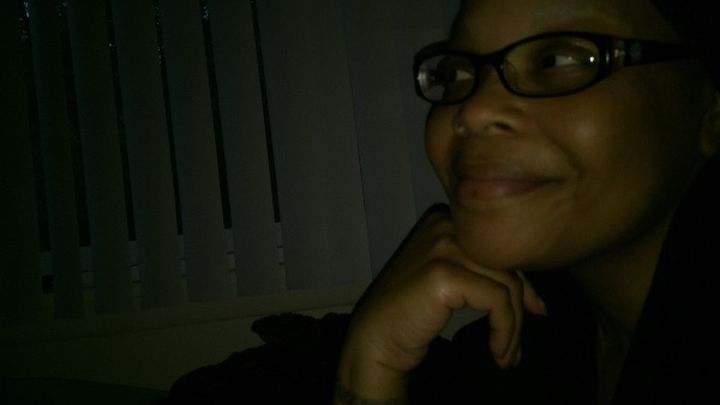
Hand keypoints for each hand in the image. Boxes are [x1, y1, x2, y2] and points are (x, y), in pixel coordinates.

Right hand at [335, 205, 546, 401]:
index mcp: (444, 221)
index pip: (500, 248)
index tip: (534, 312)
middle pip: (507, 264)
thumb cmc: (410, 315)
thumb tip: (533, 295)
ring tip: (506, 355)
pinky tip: (497, 352)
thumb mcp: (450, 282)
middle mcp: (444, 225)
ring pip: (507, 285)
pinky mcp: (444, 273)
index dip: (523, 283)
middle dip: (521, 308)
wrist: (375, 340)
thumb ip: (482, 275)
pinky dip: (504, 331)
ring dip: (513, 327)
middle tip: (517, 344)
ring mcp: (443, 246)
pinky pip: (497, 301)